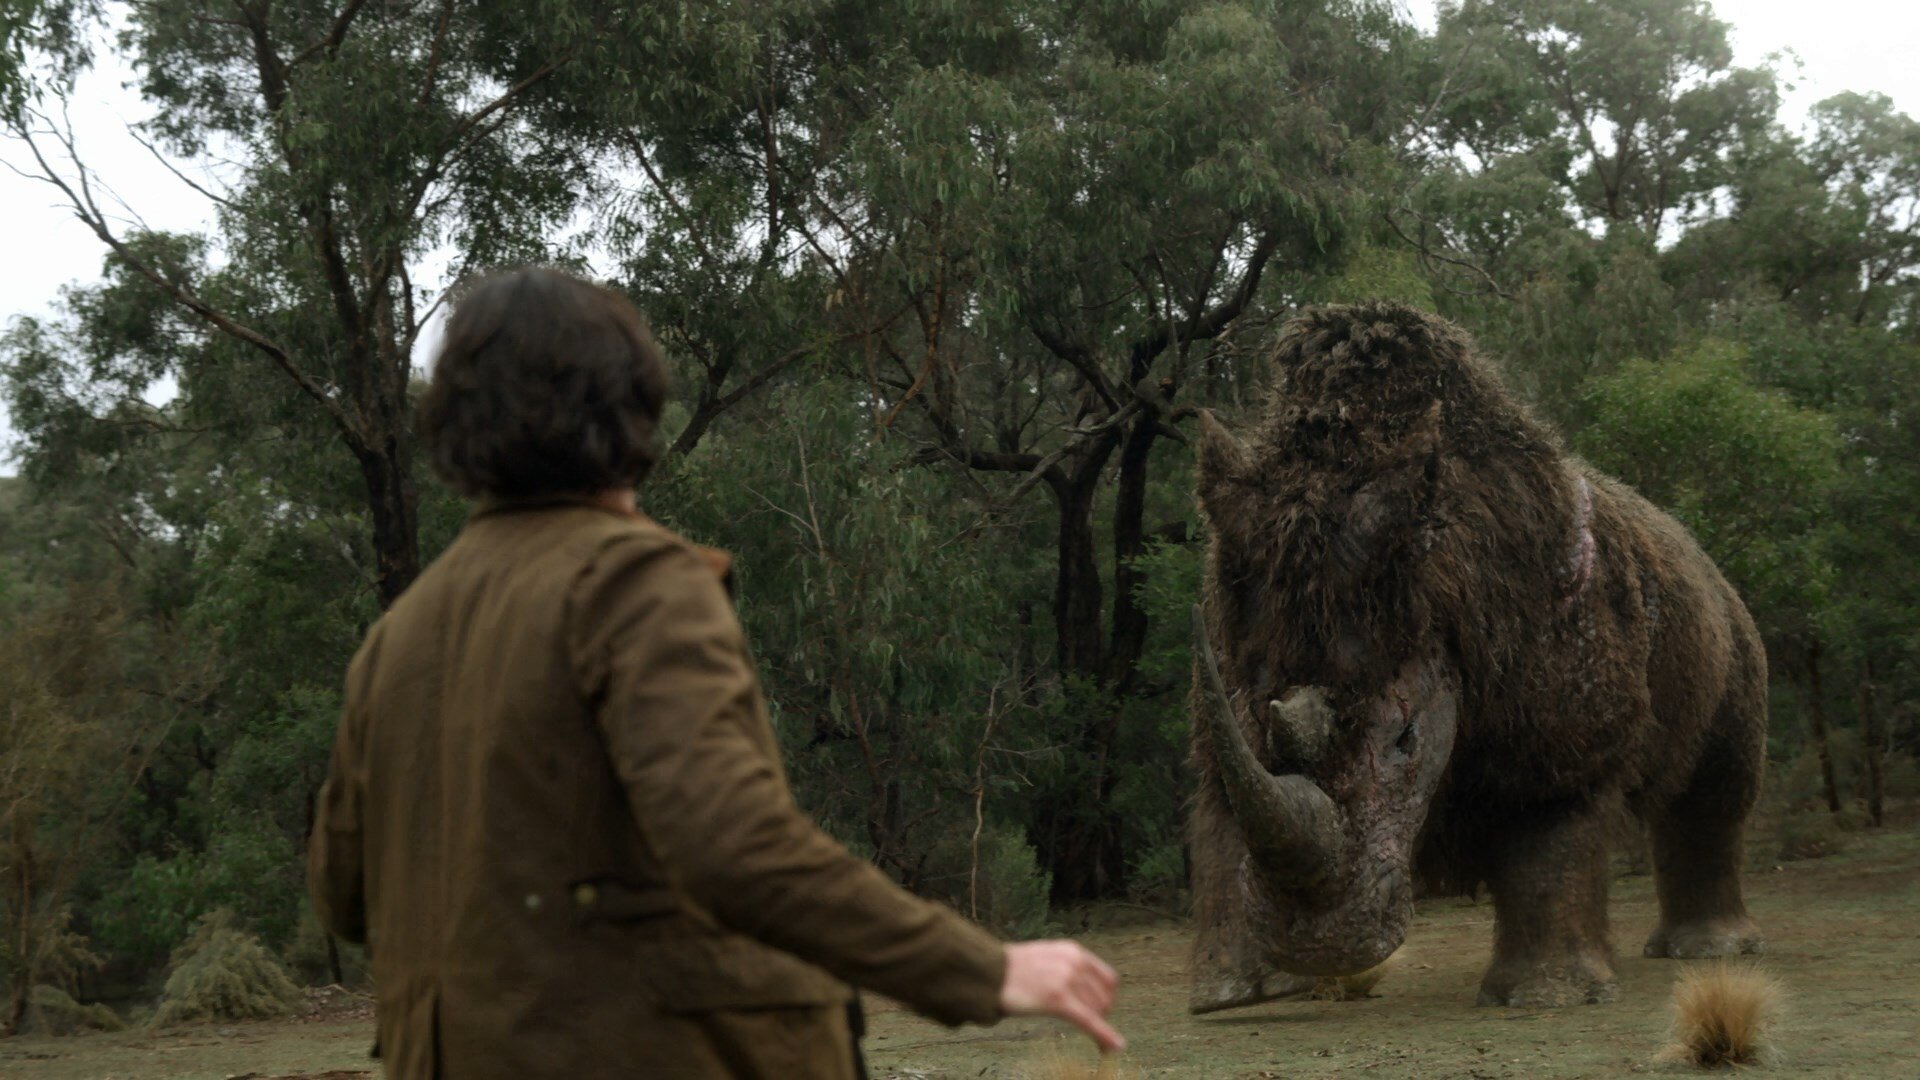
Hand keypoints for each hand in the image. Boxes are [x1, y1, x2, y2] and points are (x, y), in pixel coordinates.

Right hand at [998, 940, 1124, 1051]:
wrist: (988, 972)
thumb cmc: (1012, 970)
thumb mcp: (1046, 957)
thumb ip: (1067, 967)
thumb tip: (1082, 988)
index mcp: (1072, 951)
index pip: (1108, 979)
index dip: (1107, 998)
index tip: (1100, 1010)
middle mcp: (1074, 962)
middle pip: (1104, 998)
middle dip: (1099, 1015)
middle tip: (1087, 1026)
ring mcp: (1066, 980)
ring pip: (1096, 1012)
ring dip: (1096, 1026)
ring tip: (1089, 1035)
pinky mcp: (1058, 999)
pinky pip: (1089, 1021)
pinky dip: (1104, 1036)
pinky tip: (1112, 1047)